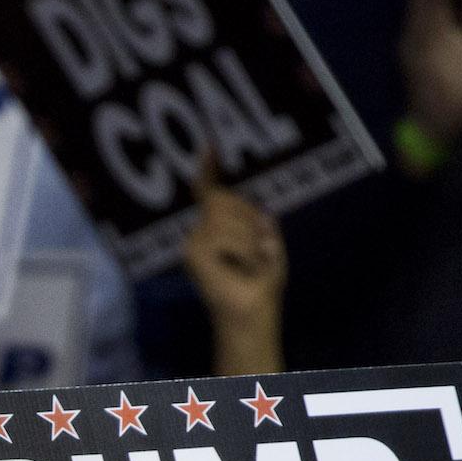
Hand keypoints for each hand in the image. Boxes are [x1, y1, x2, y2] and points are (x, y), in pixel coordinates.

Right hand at [182, 166, 285, 374]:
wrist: (250, 314)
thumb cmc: (260, 286)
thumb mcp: (268, 247)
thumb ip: (262, 225)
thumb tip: (260, 211)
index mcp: (216, 230)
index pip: (210, 193)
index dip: (208, 169)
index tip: (209, 146)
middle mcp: (200, 233)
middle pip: (225, 200)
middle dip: (249, 222)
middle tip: (255, 254)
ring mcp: (194, 242)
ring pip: (229, 218)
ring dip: (250, 241)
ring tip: (248, 265)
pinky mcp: (193, 252)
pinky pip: (226, 235)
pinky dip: (243, 251)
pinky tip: (239, 268)